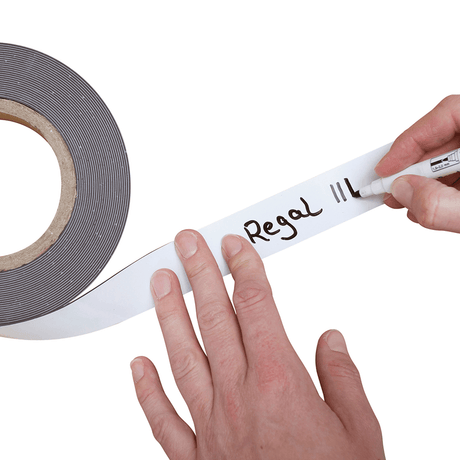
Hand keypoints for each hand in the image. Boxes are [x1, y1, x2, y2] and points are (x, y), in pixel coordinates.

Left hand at [130, 230, 384, 458]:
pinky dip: (147, 389)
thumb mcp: (360, 432)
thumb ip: (342, 378)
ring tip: (160, 281)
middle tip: (187, 243)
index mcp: (281, 384)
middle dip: (200, 274)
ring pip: (183, 357)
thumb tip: (329, 340)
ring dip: (169, 315)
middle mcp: (238, 399)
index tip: (234, 245)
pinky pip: (163, 419)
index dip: (244, 269)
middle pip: (214, 320)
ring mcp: (211, 428)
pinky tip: (137, 364)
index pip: (256, 307)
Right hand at [375, 95, 459, 231]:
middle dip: (412, 167)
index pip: (448, 114)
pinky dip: (437, 188)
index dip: (410, 140)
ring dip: (421, 180)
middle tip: (390, 189)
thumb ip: (440, 204)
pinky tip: (425, 203)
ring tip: (406, 200)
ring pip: (448, 156)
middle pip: (443, 137)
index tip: (387, 168)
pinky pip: (456, 171)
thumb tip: (403, 191)